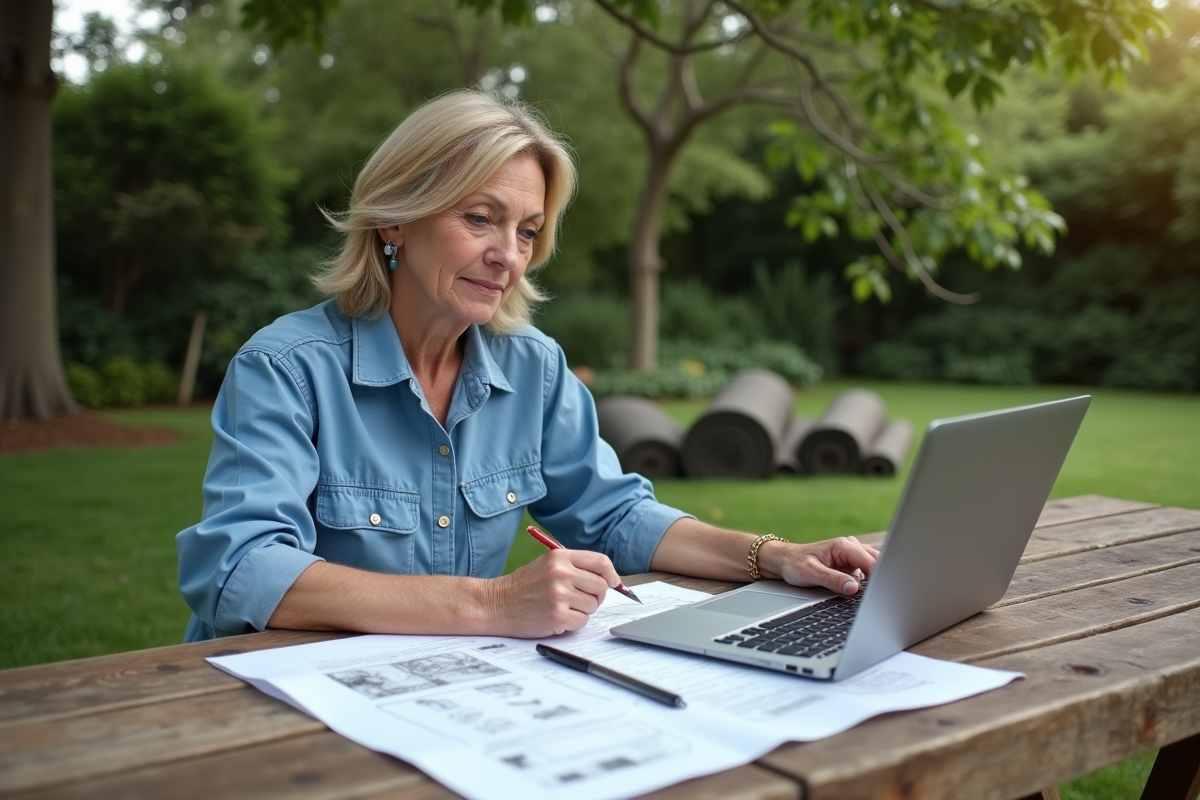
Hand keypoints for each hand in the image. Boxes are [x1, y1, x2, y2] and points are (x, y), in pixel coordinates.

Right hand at [484, 549, 619, 636]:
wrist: (495, 604)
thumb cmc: (522, 586)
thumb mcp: (546, 565)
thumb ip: (574, 567)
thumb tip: (607, 578)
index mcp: (560, 557)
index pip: (601, 562)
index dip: (612, 574)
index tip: (613, 582)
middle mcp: (561, 573)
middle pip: (601, 586)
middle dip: (595, 596)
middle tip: (579, 599)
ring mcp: (560, 595)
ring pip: (593, 606)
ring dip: (582, 610)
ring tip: (561, 607)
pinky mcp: (558, 616)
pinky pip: (582, 621)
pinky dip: (573, 623)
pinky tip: (556, 618)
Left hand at [757, 536, 879, 595]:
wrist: (785, 560)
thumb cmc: (795, 563)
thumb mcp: (811, 573)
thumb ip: (833, 580)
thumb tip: (854, 588)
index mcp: (843, 546)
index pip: (870, 560)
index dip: (879, 576)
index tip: (884, 590)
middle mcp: (851, 547)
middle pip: (877, 562)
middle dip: (881, 577)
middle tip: (883, 595)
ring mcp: (853, 555)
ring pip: (875, 566)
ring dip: (877, 579)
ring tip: (876, 594)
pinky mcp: (852, 564)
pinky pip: (868, 572)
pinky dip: (871, 581)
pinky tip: (870, 591)